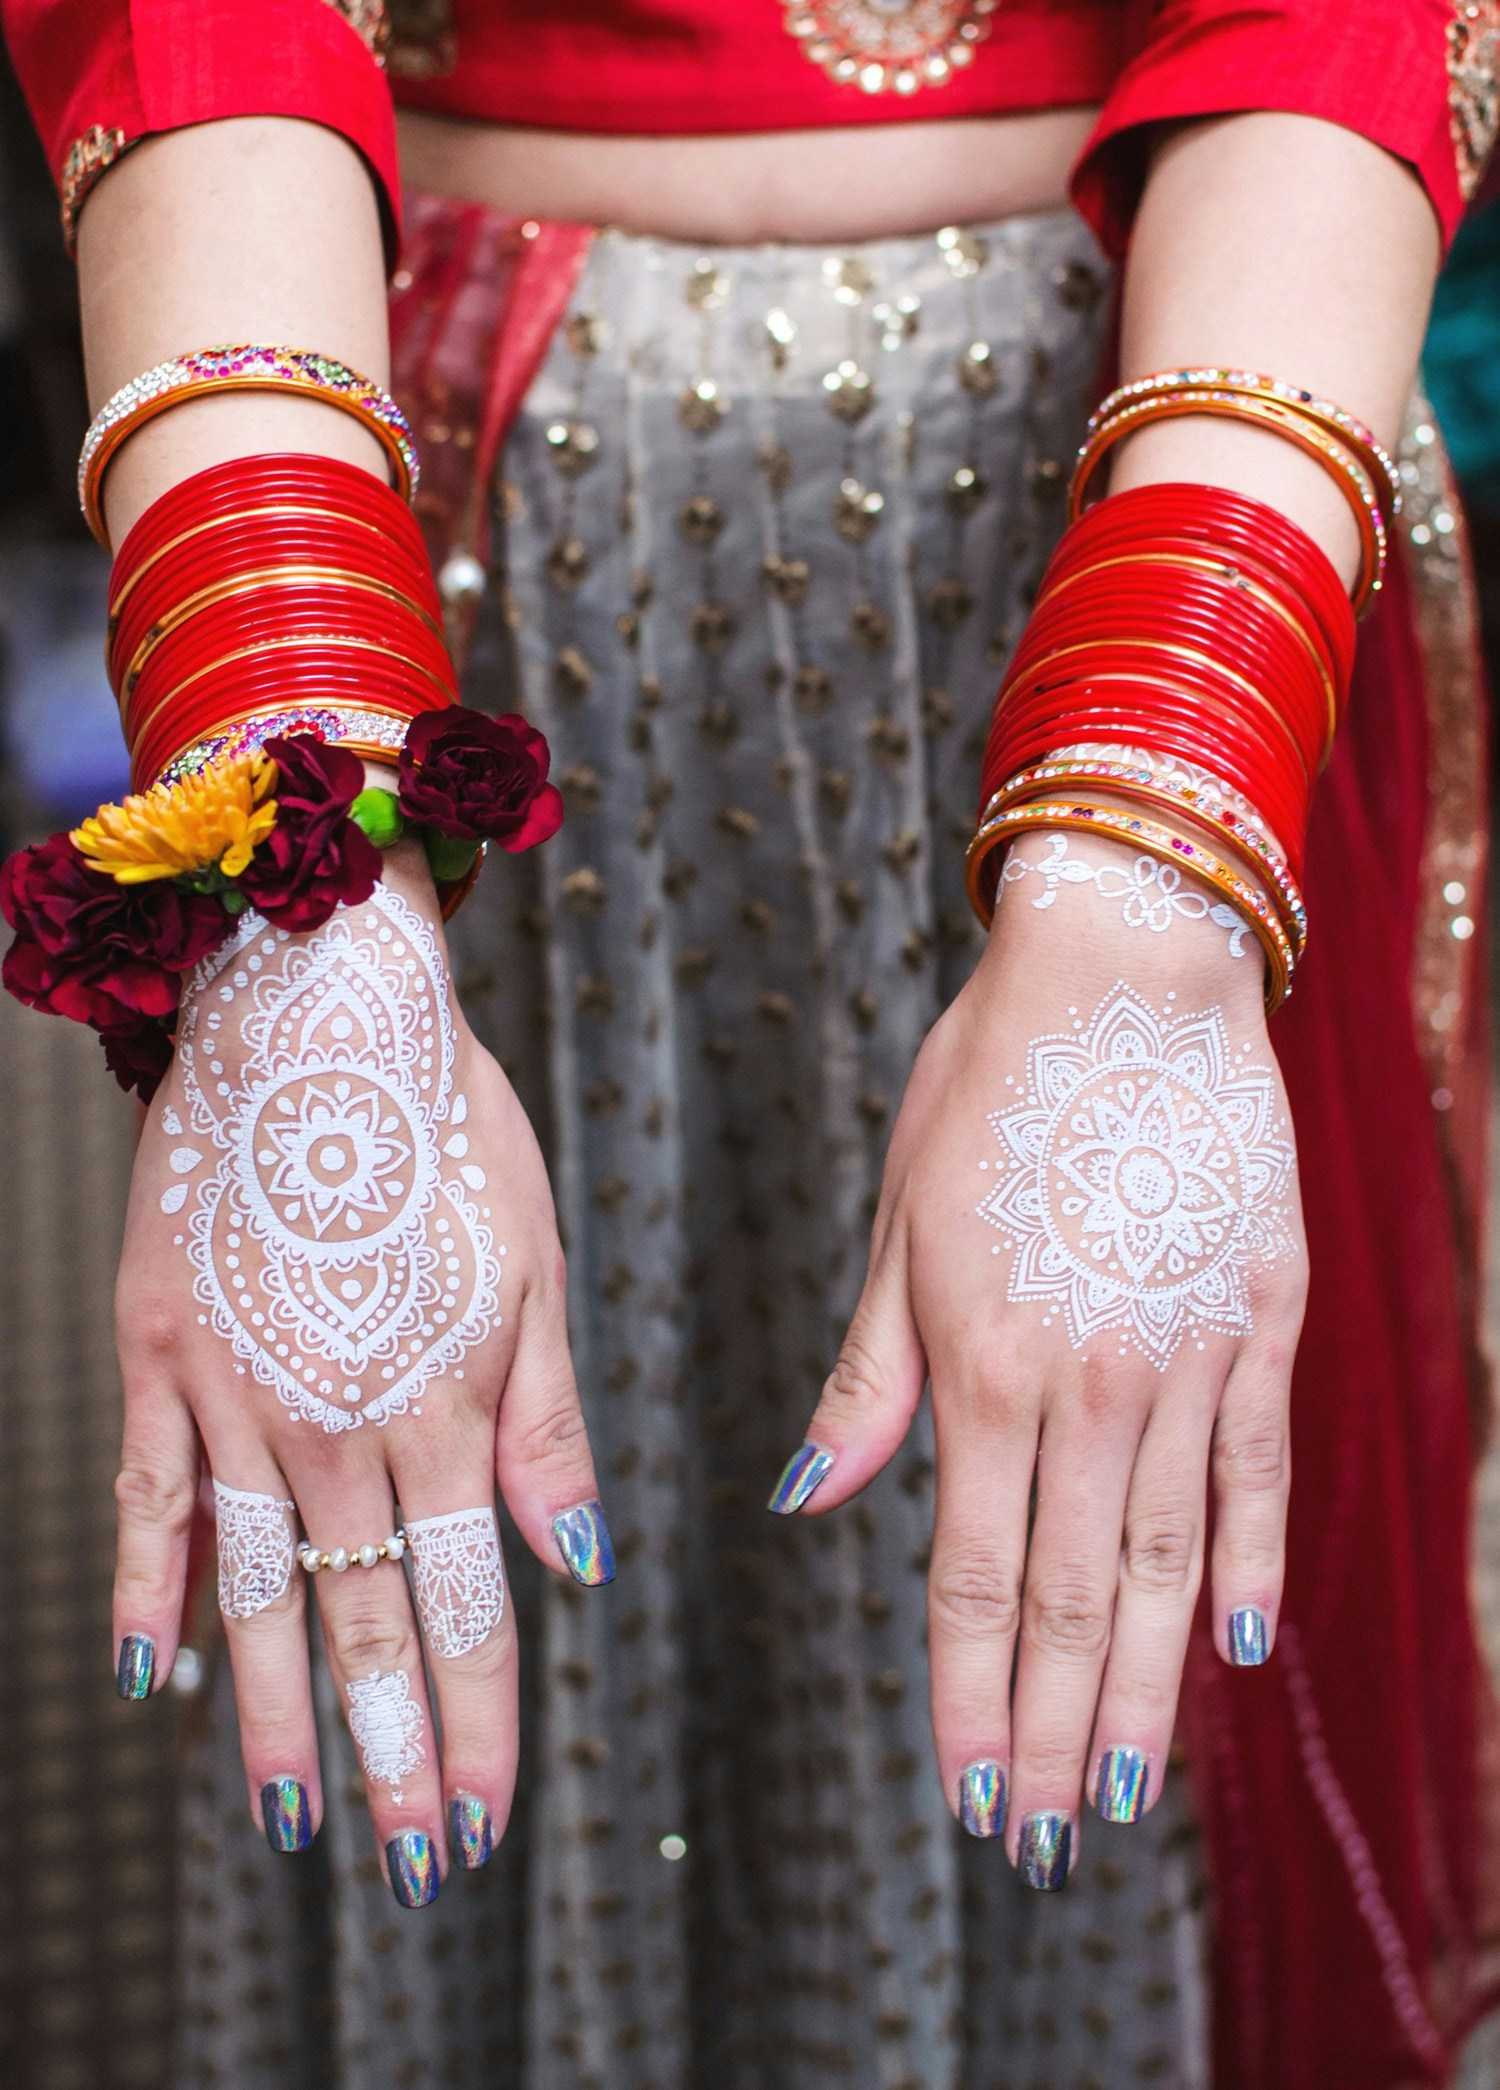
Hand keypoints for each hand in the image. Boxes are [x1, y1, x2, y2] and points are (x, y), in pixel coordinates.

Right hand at [109, 841, 608, 1901]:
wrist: (318, 1013)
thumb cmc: (446, 1128)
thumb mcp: (536, 1264)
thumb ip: (548, 1423)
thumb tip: (582, 1563)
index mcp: (443, 1400)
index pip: (470, 1600)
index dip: (481, 1720)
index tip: (486, 1820)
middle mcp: (337, 1419)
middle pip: (368, 1621)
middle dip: (394, 1754)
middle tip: (407, 1871)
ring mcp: (235, 1393)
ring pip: (255, 1589)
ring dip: (277, 1714)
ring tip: (297, 1821)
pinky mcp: (157, 1352)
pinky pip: (149, 1498)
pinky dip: (149, 1590)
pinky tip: (151, 1679)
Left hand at [769, 829, 1306, 1885]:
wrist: (1126, 972)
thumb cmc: (987, 1085)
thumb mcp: (900, 1217)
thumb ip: (870, 1374)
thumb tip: (806, 1496)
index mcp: (982, 1362)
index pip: (975, 1575)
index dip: (972, 1695)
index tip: (969, 1796)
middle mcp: (1088, 1383)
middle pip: (1073, 1599)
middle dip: (1057, 1734)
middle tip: (1050, 1845)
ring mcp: (1187, 1356)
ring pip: (1166, 1562)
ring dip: (1148, 1689)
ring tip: (1134, 1793)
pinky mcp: (1263, 1319)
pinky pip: (1258, 1470)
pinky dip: (1249, 1562)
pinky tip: (1242, 1648)